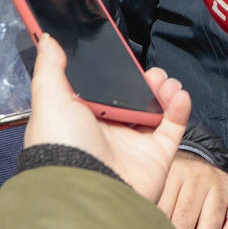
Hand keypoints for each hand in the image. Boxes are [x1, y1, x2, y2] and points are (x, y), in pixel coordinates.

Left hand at [24, 33, 191, 202]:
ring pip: (156, 108)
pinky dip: (180, 108)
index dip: (115, 72)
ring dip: (164, 89)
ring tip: (165, 82)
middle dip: (144, 79)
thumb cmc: (62, 146)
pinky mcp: (156, 156)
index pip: (103, 89)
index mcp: (81, 118)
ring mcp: (134, 144)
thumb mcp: (49, 100)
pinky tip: (178, 95)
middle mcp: (108, 130)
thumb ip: (50, 68)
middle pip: (133, 96)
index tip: (124, 56)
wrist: (87, 189)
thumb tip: (47, 39)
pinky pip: (173, 127)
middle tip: (149, 73)